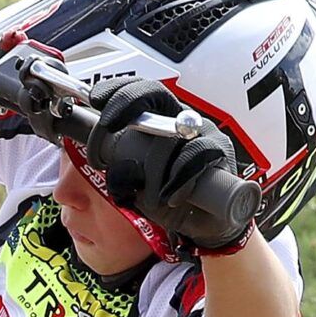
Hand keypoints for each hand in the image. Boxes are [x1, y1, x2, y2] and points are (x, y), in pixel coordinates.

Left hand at [89, 85, 259, 252]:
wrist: (203, 226)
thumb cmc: (168, 198)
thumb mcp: (134, 185)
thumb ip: (119, 172)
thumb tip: (110, 165)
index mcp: (157, 122)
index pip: (138, 93)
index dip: (118, 91)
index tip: (96, 99)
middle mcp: (179, 121)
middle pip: (155, 94)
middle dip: (128, 102)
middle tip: (109, 124)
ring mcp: (202, 132)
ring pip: (170, 133)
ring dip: (152, 169)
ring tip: (149, 197)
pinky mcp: (219, 151)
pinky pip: (196, 153)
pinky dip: (178, 177)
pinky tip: (170, 197)